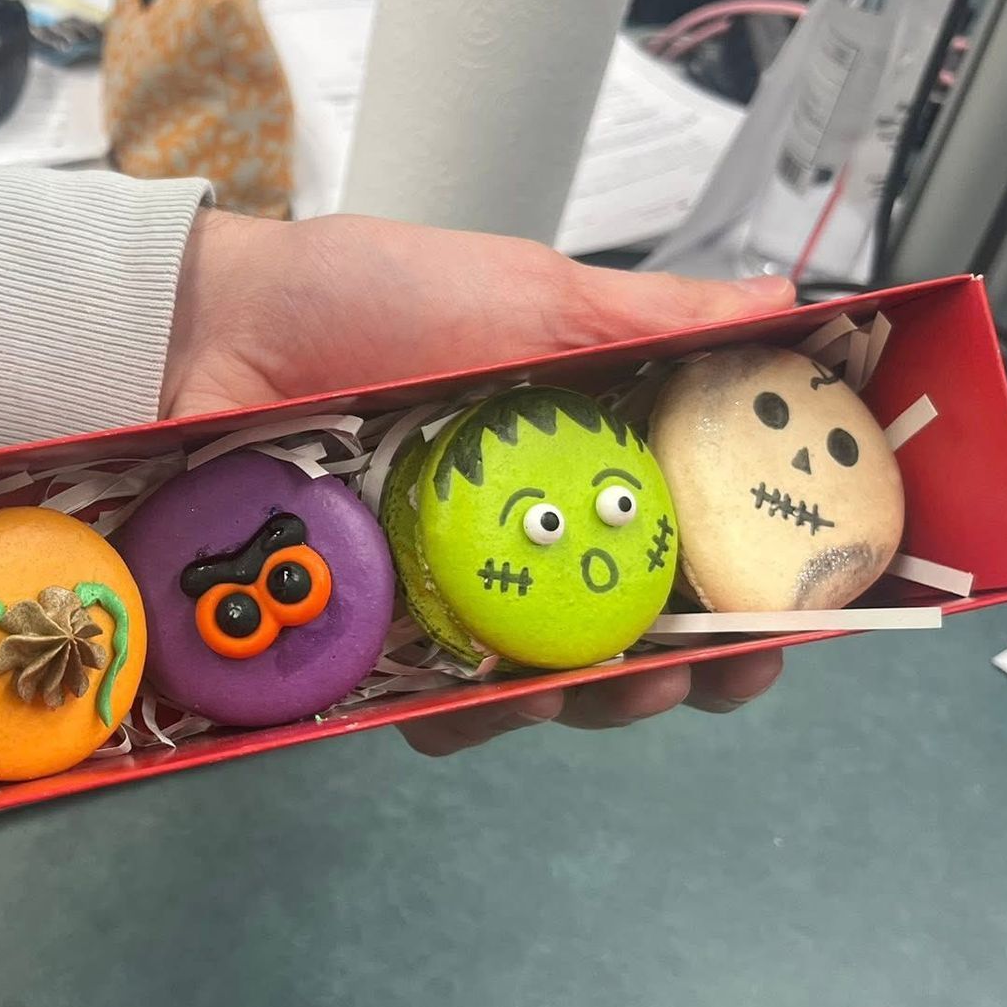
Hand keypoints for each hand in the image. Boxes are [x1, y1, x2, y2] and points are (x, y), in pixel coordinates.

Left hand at [163, 209, 794, 754]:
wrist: (211, 328)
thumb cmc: (360, 297)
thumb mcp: (525, 292)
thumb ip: (652, 321)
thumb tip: (787, 310)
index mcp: (579, 452)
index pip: (691, 540)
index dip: (751, 590)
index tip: (796, 622)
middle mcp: (521, 527)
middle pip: (624, 631)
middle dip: (672, 671)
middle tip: (687, 673)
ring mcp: (442, 582)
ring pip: (530, 682)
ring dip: (570, 704)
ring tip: (579, 690)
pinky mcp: (365, 624)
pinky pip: (418, 700)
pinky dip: (450, 714)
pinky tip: (466, 703)